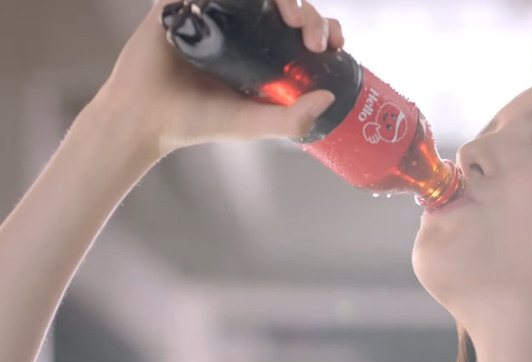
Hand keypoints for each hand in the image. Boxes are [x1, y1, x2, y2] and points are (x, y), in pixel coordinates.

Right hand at [91, 0, 344, 157]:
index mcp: (261, 54)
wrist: (144, 117)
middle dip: (310, 15)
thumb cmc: (197, 122)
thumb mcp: (251, 125)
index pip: (301, 30)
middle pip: (286, 5)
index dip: (322, 29)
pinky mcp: (183, 3)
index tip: (334, 44)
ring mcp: (214, 13)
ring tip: (291, 18)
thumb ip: (291, 119)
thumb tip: (330, 98)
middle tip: (313, 39)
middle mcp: (242, 30)